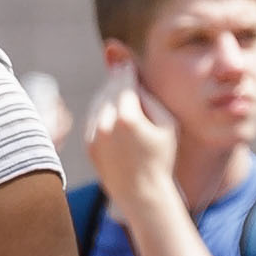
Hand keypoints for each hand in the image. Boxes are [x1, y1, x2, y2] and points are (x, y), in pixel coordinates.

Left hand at [87, 64, 184, 217]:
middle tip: (122, 69)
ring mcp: (94, 135)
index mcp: (127, 117)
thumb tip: (130, 77)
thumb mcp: (166, 123)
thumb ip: (149, 96)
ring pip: (98, 101)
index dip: (128, 69)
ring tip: (120, 90)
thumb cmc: (162, 157)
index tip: (128, 62)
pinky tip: (113, 110)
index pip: (125, 81)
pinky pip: (93, 118)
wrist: (143, 193)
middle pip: (109, 89)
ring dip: (108, 93)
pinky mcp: (88, 144)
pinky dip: (101, 110)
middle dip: (117, 79)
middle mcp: (106, 124)